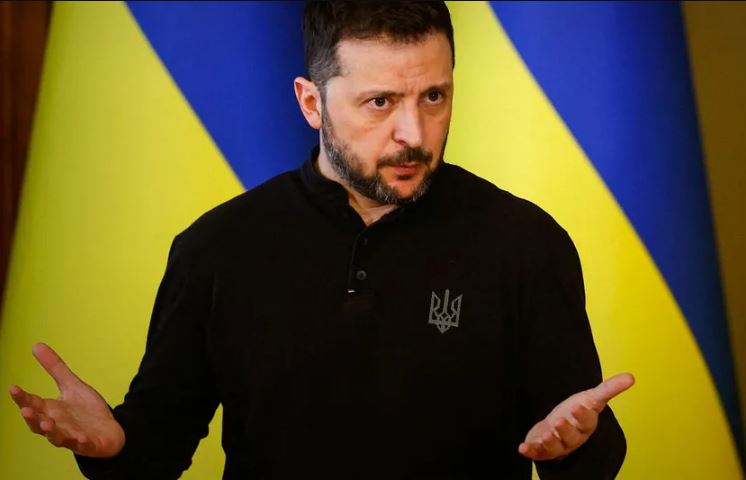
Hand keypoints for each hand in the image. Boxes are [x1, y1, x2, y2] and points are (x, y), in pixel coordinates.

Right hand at [9, 342, 125, 457]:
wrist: (109, 430)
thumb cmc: (85, 411)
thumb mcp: (71, 385)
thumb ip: (55, 368)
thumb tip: (36, 345)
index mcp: (51, 411)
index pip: (32, 404)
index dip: (22, 398)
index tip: (13, 388)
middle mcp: (57, 426)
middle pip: (39, 424)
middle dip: (32, 418)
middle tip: (26, 411)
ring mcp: (72, 436)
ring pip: (57, 437)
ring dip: (51, 432)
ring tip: (47, 425)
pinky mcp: (88, 444)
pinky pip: (83, 445)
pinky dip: (81, 442)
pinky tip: (81, 437)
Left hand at [519, 373, 634, 460]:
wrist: (559, 426)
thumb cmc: (576, 412)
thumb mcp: (590, 398)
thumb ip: (609, 389)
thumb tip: (631, 377)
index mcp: (585, 425)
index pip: (587, 422)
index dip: (584, 415)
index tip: (579, 406)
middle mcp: (573, 437)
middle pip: (572, 437)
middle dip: (566, 430)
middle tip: (560, 420)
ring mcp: (557, 444)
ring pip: (556, 447)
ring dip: (550, 442)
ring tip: (546, 435)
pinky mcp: (542, 449)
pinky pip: (537, 452)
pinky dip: (530, 451)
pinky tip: (522, 448)